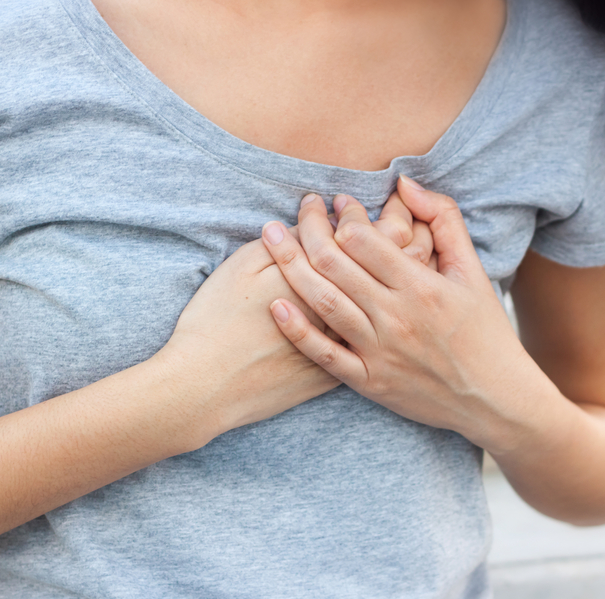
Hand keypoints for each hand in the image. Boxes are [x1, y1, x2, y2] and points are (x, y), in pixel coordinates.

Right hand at [157, 198, 435, 446]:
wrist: (206, 389)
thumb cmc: (215, 321)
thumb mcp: (244, 267)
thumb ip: (289, 244)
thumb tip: (317, 225)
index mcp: (320, 278)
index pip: (364, 236)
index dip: (361, 214)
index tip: (343, 203)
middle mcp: (345, 312)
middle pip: (390, 268)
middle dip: (396, 237)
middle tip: (386, 218)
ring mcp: (349, 347)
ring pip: (392, 306)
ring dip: (398, 278)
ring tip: (390, 254)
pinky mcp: (345, 375)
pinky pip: (382, 340)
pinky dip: (387, 321)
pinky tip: (381, 305)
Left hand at [260, 176, 535, 448]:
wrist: (495, 400)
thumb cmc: (486, 331)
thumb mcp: (474, 271)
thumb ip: (444, 220)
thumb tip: (405, 183)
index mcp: (421, 286)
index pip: (363, 239)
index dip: (342, 214)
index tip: (336, 202)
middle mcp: (396, 317)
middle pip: (335, 263)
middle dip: (308, 228)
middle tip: (297, 209)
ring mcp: (379, 351)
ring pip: (323, 302)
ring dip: (290, 266)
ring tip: (269, 237)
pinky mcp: (369, 381)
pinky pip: (323, 355)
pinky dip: (297, 330)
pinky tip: (275, 305)